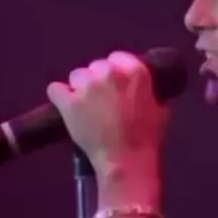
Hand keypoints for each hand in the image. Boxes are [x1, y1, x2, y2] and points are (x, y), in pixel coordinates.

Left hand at [46, 51, 171, 176]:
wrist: (126, 160)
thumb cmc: (148, 138)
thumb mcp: (161, 111)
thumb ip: (154, 95)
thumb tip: (152, 91)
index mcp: (135, 71)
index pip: (118, 57)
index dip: (115, 70)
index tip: (115, 84)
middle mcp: (109, 72)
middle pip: (96, 66)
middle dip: (97, 80)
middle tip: (101, 99)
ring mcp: (87, 86)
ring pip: (76, 76)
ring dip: (79, 88)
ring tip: (83, 105)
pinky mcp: (68, 102)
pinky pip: (55, 89)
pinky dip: (59, 97)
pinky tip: (65, 106)